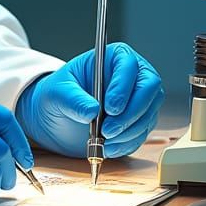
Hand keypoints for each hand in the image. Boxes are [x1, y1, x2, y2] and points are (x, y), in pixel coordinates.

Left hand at [15, 43, 164, 158]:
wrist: (60, 117)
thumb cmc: (59, 95)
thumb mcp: (56, 93)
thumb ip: (72, 99)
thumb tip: (91, 110)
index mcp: (112, 57)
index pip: (128, 65)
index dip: (123, 86)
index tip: (110, 108)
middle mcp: (131, 75)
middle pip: (149, 88)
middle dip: (131, 113)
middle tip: (108, 130)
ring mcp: (139, 99)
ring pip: (148, 113)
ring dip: (128, 132)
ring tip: (103, 141)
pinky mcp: (140, 121)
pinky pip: (143, 133)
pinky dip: (127, 143)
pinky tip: (108, 147)